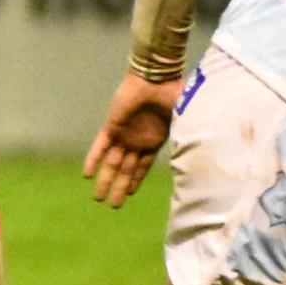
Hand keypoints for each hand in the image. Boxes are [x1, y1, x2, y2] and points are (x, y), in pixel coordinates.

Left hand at [84, 72, 183, 207]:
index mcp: (153, 142)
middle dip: (119, 188)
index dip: (135, 181)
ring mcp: (123, 135)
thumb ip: (186, 140)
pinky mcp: (111, 127)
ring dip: (105, 180)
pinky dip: (93, 160)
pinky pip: (100, 146)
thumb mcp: (182, 122)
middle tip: (112, 205)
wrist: (156, 79)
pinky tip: (87, 175)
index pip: (141, 167)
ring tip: (98, 197)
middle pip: (125, 170)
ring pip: (112, 163)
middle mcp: (136, 142)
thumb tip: (198, 156)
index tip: (129, 195)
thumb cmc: (171, 98)